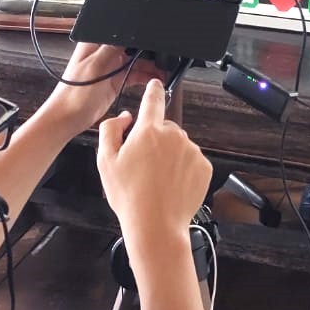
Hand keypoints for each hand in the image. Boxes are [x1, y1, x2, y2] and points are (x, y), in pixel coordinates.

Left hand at [45, 42, 157, 133]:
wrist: (68, 118)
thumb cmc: (73, 93)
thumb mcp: (95, 65)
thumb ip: (112, 47)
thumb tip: (129, 31)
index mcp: (95, 43)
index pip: (121, 32)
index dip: (138, 35)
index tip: (153, 41)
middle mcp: (104, 53)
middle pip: (132, 46)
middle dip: (148, 52)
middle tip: (163, 59)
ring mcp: (110, 67)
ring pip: (135, 61)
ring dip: (150, 65)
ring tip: (164, 70)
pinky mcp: (115, 81)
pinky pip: (134, 75)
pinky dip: (145, 77)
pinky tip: (155, 79)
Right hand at [97, 79, 211, 244]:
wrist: (156, 225)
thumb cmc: (129, 196)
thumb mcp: (105, 161)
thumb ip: (110, 130)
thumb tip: (124, 118)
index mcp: (148, 130)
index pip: (153, 100)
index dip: (154, 90)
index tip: (156, 84)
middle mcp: (174, 135)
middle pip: (165, 128)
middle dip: (155, 139)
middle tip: (143, 164)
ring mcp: (191, 151)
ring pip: (179, 145)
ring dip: (169, 155)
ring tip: (156, 179)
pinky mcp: (204, 166)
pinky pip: (191, 160)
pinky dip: (182, 169)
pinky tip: (171, 184)